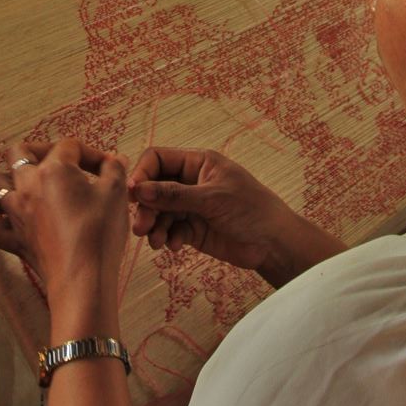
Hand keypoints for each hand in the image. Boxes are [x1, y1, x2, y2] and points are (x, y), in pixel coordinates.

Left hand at [0, 139, 130, 298]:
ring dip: (12, 181)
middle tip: (59, 162)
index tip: (107, 168)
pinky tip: (19, 224)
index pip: (70, 146)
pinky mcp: (14, 239)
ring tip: (33, 188)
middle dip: (37, 150)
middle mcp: (28, 186)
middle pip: (18, 152)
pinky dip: (3, 224)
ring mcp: (16, 214)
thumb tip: (115, 161)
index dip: (91, 153)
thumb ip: (114, 169)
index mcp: (54, 169)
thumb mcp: (116, 193)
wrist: (83, 278)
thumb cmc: (100, 233)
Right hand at [128, 147, 292, 271]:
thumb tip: (137, 189)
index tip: (132, 194)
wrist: (274, 243)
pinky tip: (175, 246)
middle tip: (141, 227)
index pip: (158, 159)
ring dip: (154, 226)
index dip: (142, 174)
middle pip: (154, 188)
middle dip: (146, 207)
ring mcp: (191, 206)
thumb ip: (174, 194)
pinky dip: (167, 238)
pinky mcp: (193, 229)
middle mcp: (191, 182)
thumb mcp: (211, 198)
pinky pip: (170, 230)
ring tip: (156, 242)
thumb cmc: (251, 209)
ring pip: (159, 212)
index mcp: (198, 163)